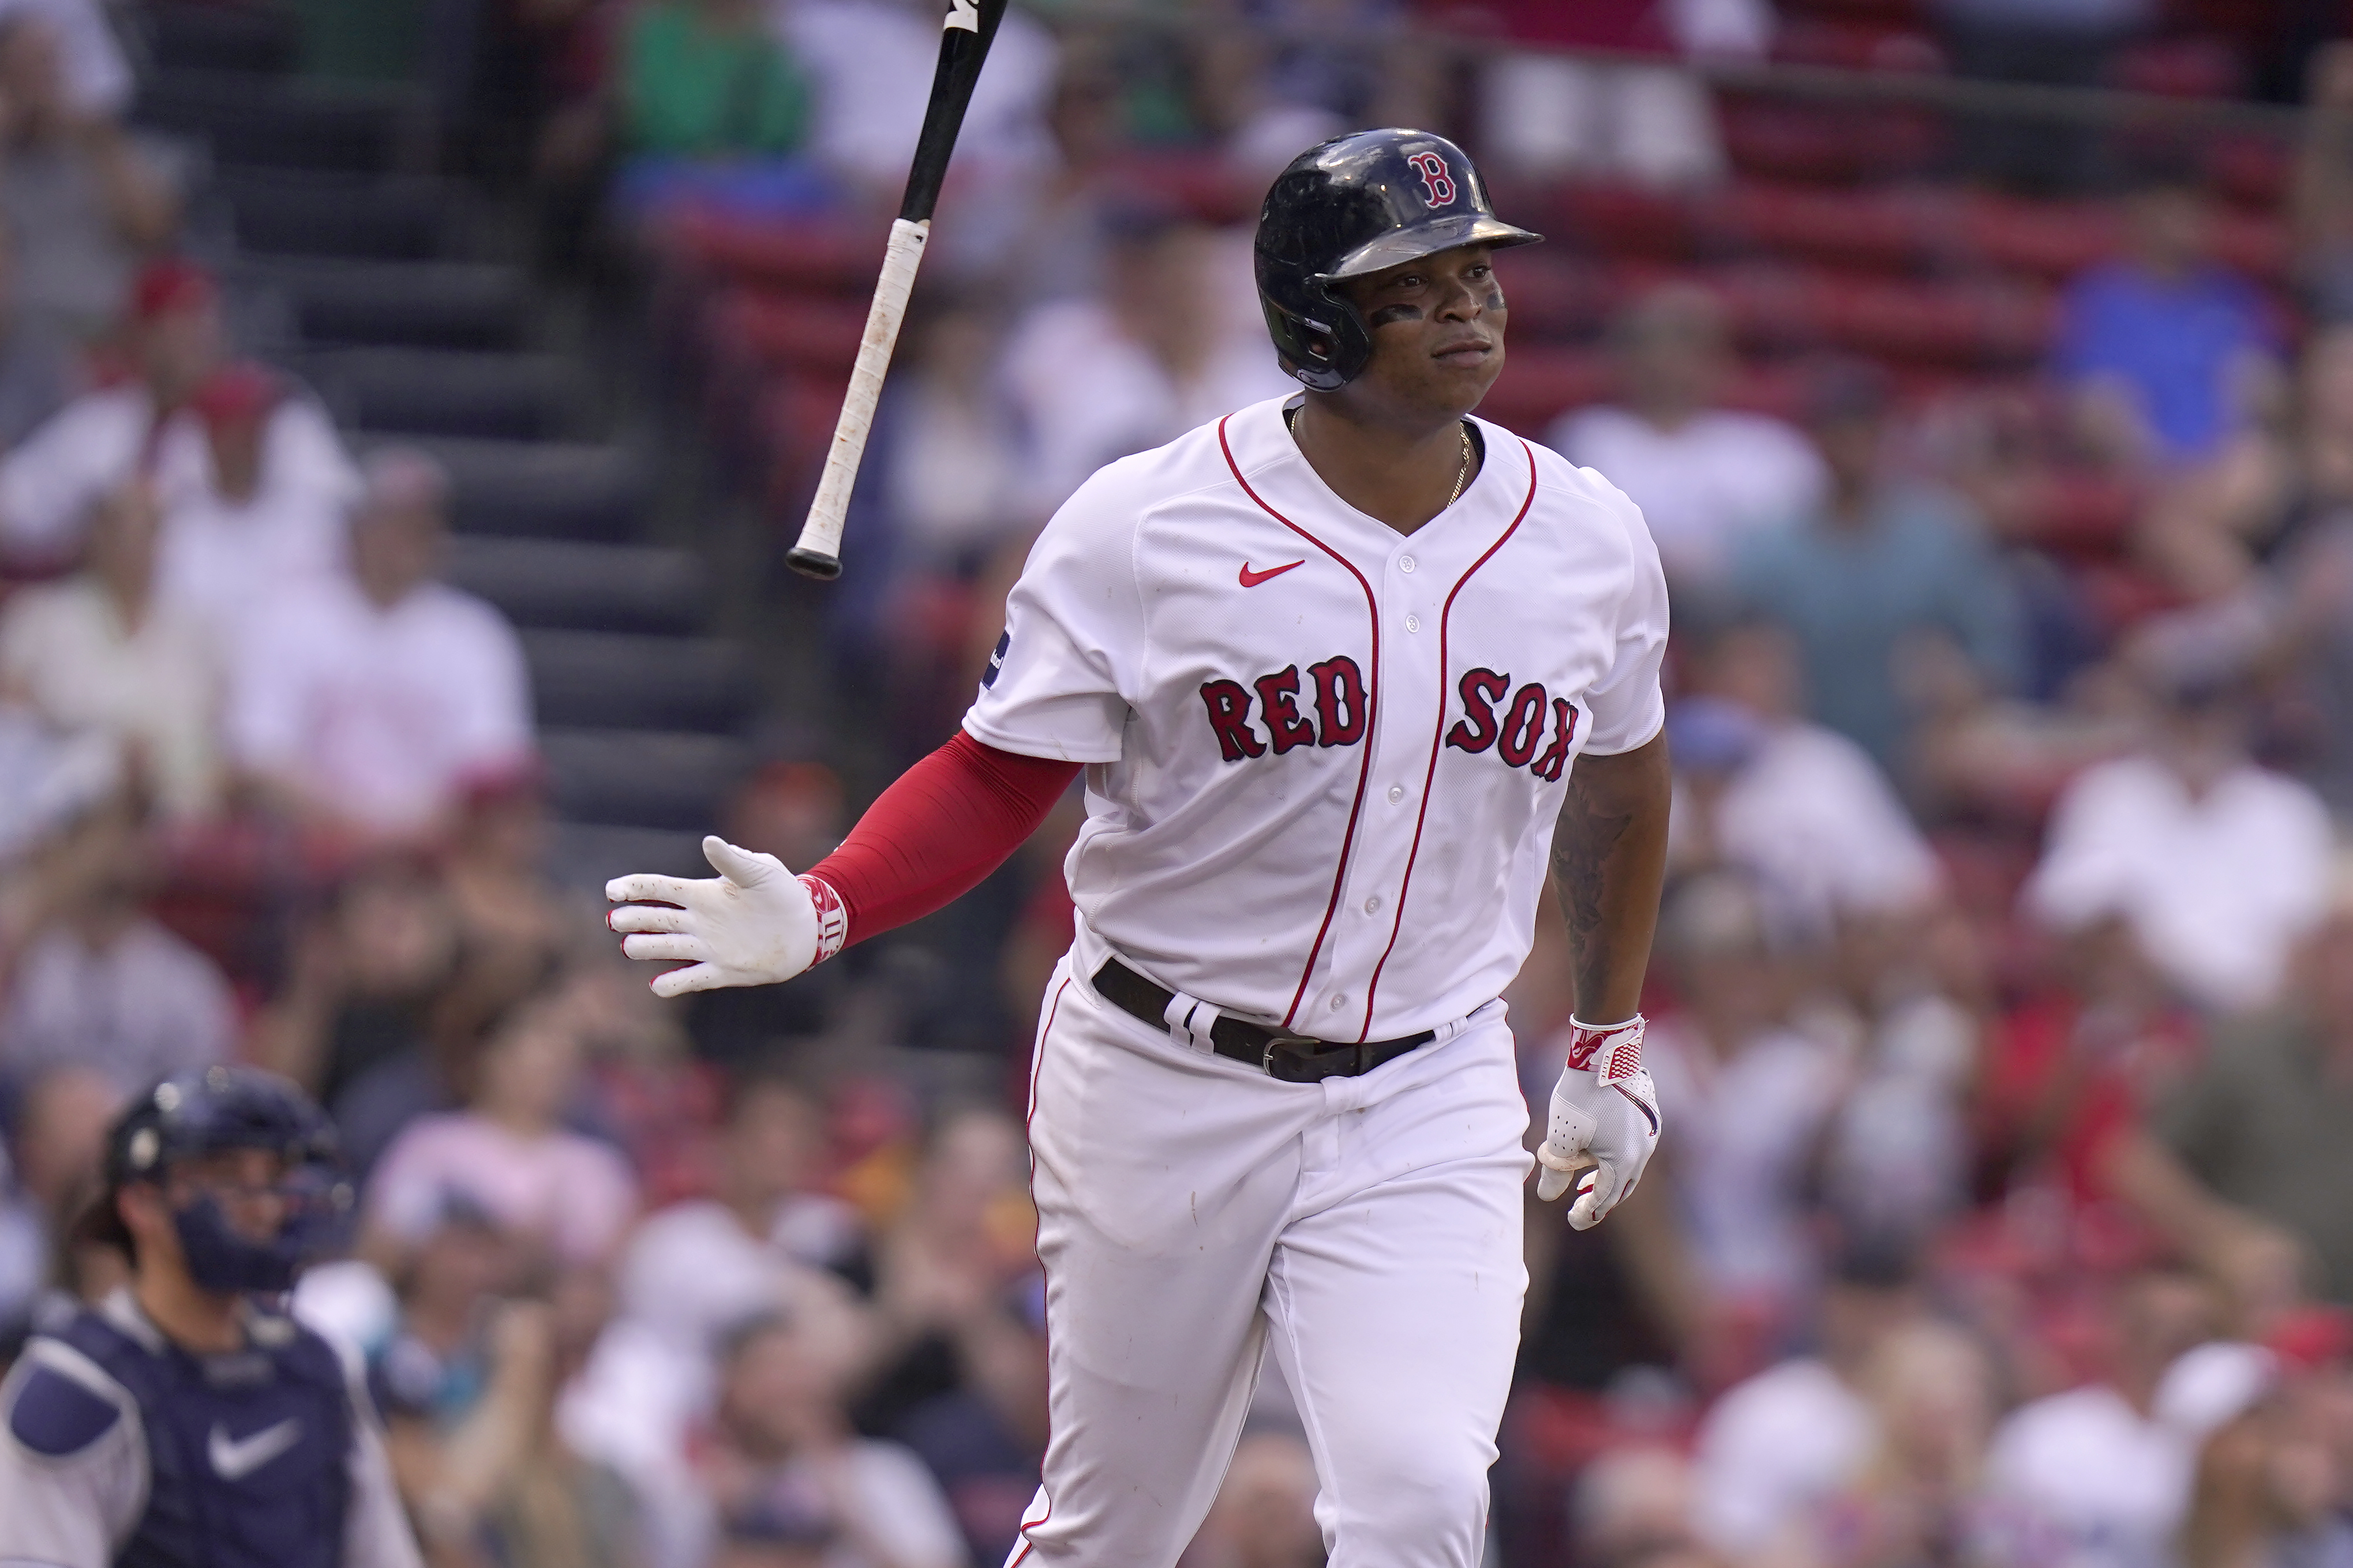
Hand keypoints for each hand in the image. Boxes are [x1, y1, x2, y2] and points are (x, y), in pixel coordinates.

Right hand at [606, 835, 832, 997]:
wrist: (806, 925)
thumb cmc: (782, 891)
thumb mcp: (760, 870)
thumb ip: (734, 860)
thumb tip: (710, 842)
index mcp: (703, 894)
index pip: (660, 889)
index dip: (635, 889)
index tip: (612, 891)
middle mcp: (699, 921)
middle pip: (657, 920)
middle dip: (634, 919)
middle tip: (615, 921)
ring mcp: (709, 947)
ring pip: (668, 948)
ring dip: (647, 948)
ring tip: (629, 947)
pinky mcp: (723, 971)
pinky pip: (693, 978)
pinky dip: (675, 983)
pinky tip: (658, 986)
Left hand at [1534, 1017, 1659, 1229]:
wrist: (1603, 1055)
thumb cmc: (1580, 1097)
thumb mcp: (1560, 1139)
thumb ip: (1555, 1172)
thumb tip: (1547, 1197)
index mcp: (1624, 1162)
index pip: (1605, 1199)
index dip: (1587, 1213)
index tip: (1572, 1218)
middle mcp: (1644, 1150)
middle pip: (1622, 1187)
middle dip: (1600, 1198)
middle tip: (1580, 1204)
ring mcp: (1650, 1132)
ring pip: (1629, 1166)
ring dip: (1608, 1176)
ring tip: (1585, 1179)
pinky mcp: (1649, 1116)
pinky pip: (1635, 1146)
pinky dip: (1617, 1155)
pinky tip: (1598, 1147)